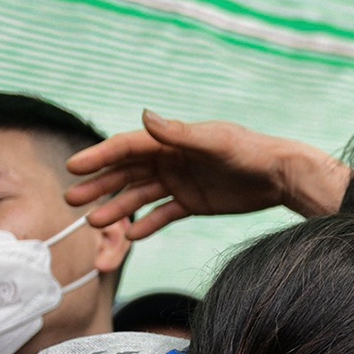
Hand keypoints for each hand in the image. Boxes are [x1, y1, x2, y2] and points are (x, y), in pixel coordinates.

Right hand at [64, 111, 349, 240]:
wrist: (281, 176)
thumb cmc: (251, 153)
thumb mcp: (216, 142)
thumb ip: (180, 134)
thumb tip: (145, 116)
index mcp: (170, 142)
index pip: (126, 147)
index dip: (99, 156)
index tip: (73, 167)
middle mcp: (170, 160)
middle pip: (126, 173)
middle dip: (99, 185)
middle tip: (72, 201)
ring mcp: (180, 182)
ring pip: (140, 196)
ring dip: (117, 208)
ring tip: (94, 223)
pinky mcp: (194, 202)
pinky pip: (164, 214)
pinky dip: (148, 224)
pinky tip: (132, 237)